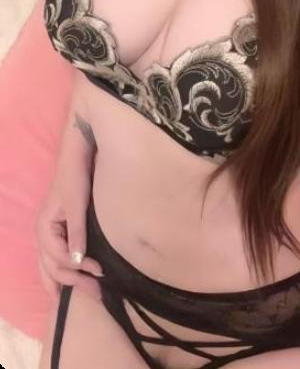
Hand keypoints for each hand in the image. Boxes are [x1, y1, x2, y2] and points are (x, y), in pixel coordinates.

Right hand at [36, 170, 103, 302]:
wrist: (76, 158)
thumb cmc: (75, 178)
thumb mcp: (77, 205)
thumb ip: (77, 233)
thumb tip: (79, 262)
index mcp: (44, 228)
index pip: (58, 258)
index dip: (78, 269)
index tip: (100, 271)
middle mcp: (42, 235)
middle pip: (52, 268)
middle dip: (73, 283)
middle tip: (98, 294)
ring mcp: (48, 234)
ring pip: (49, 267)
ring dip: (65, 283)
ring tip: (82, 297)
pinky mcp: (57, 232)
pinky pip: (53, 259)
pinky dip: (60, 273)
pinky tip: (68, 284)